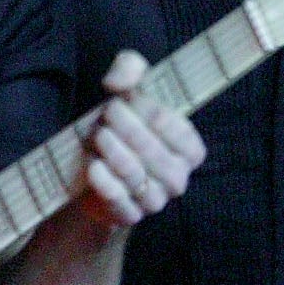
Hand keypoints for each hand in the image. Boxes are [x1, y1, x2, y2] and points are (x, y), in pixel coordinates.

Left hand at [67, 49, 205, 229]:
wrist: (94, 167)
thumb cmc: (122, 123)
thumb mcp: (129, 87)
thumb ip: (131, 68)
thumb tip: (118, 82)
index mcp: (190, 150)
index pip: (175, 128)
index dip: (148, 109)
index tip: (124, 98)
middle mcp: (178, 178)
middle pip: (153, 151)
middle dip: (127, 128)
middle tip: (108, 112)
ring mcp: (154, 201)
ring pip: (134, 175)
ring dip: (113, 151)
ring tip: (99, 134)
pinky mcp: (129, 215)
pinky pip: (118, 200)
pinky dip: (104, 182)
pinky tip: (93, 164)